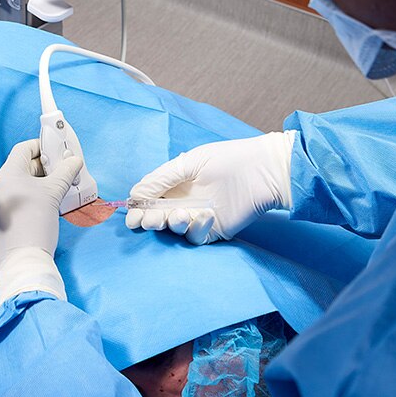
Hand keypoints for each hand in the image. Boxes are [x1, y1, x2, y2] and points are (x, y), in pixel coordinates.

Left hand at [0, 139, 81, 307]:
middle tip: (63, 169)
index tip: (57, 150)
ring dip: (39, 181)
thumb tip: (75, 159)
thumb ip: (66, 171)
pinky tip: (47, 202)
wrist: (23, 261)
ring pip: (19, 183)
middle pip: (21, 166)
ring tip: (59, 186)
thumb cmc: (36, 223)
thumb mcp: (54, 193)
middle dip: (44, 166)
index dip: (41, 146)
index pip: (23, 149)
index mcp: (6, 175)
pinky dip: (30, 195)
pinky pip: (15, 198)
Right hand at [125, 131, 295, 244]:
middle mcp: (184, 201)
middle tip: (151, 219)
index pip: (149, 199)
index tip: (133, 215)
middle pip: (158, 217)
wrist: (262, 170)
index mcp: (175, 184)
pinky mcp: (214, 230)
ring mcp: (198, 216)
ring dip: (173, 224)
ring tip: (182, 214)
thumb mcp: (189, 163)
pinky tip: (206, 215)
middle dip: (151, 220)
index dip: (139, 209)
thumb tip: (133, 195)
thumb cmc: (227, 159)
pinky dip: (196, 230)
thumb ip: (161, 179)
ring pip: (175, 229)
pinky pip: (196, 237)